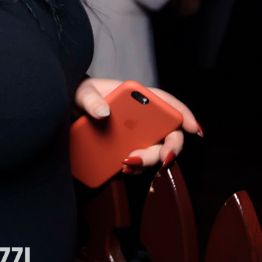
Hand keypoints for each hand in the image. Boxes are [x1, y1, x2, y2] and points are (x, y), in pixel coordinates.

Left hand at [74, 78, 200, 174]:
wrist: (68, 108)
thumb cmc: (82, 95)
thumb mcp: (82, 93)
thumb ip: (91, 100)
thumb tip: (103, 112)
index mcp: (138, 97)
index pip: (167, 103)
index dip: (184, 114)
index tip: (193, 129)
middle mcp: (143, 117)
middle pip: (167, 132)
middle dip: (169, 148)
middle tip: (162, 159)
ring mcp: (136, 134)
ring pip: (156, 150)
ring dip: (149, 160)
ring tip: (128, 163)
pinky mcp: (127, 148)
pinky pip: (140, 160)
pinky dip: (137, 167)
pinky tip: (124, 168)